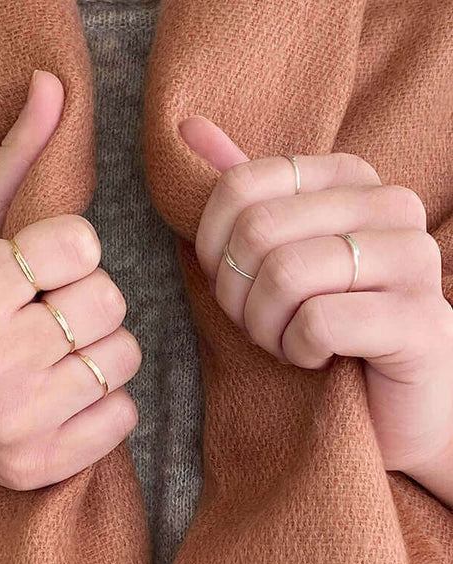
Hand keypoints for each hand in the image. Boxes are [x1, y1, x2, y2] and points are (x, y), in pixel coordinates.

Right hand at [0, 70, 140, 491]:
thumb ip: (13, 160)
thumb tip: (52, 86)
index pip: (80, 242)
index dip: (70, 249)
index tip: (42, 266)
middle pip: (109, 300)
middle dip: (89, 297)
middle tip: (51, 310)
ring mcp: (14, 422)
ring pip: (123, 357)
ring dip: (102, 346)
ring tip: (57, 350)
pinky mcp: (36, 466)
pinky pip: (122, 415)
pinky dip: (106, 401)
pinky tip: (64, 393)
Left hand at [180, 116, 452, 503]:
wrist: (387, 394)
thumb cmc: (322, 316)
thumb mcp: (272, 247)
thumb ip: (241, 187)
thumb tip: (186, 125)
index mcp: (349, 177)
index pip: (238, 187)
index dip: (215, 248)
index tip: (234, 281)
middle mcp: (389, 204)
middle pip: (257, 231)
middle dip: (237, 295)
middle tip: (259, 321)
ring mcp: (413, 259)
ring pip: (284, 276)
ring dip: (265, 327)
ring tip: (286, 340)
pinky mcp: (421, 320)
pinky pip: (318, 322)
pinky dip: (298, 351)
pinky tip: (316, 358)